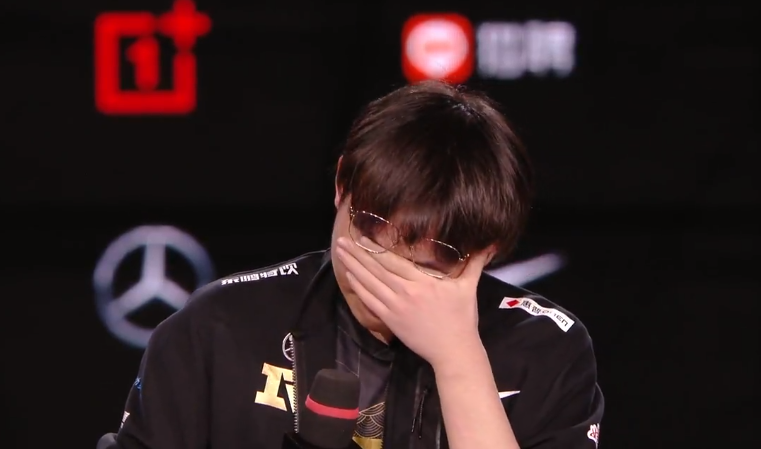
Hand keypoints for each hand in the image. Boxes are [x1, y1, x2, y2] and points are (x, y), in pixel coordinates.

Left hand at [335, 236, 490, 367]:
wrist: (453, 351)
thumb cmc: (462, 318)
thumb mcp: (468, 288)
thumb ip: (474, 264)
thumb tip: (488, 245)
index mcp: (422, 282)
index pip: (392, 260)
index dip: (374, 248)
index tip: (361, 235)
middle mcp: (405, 292)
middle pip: (376, 269)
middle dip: (357, 253)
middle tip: (341, 240)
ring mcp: (395, 307)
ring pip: (368, 283)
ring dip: (353, 267)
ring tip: (341, 253)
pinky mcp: (390, 320)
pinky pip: (369, 301)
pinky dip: (357, 287)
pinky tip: (349, 276)